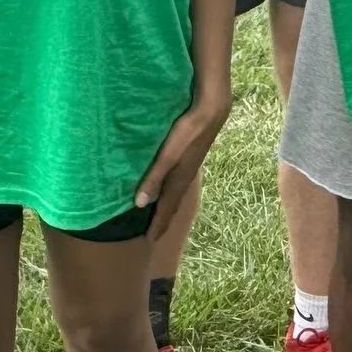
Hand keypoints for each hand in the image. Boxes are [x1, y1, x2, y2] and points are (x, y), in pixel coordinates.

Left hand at [137, 95, 231, 236]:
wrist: (211, 112)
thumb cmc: (188, 132)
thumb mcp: (168, 155)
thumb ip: (154, 177)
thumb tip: (140, 204)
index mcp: (179, 179)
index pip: (167, 207)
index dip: (159, 223)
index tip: (151, 239)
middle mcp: (185, 176)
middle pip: (173, 203)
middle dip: (165, 218)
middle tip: (156, 233)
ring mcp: (190, 166)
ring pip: (177, 192)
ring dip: (169, 205)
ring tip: (162, 213)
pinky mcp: (191, 156)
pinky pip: (179, 181)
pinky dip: (172, 190)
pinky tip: (170, 185)